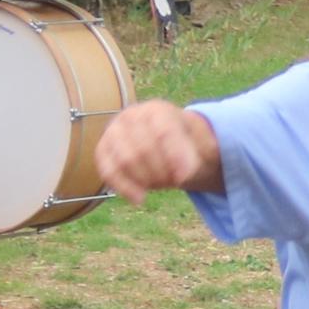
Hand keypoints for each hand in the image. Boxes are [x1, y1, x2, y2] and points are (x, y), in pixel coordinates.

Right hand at [95, 99, 217, 200]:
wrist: (167, 145)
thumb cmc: (188, 143)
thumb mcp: (205, 142)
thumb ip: (202, 151)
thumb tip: (184, 175)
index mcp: (158, 110)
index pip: (163, 132)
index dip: (175, 157)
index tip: (184, 177)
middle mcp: (131, 116)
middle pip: (144, 150)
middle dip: (163, 172)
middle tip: (175, 180)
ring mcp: (113, 132)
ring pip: (125, 162)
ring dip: (147, 180)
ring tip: (162, 183)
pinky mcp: (103, 151)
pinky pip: (108, 172)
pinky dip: (124, 188)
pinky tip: (140, 199)